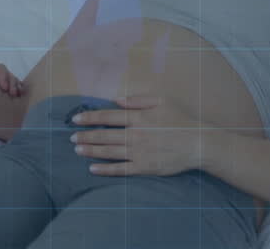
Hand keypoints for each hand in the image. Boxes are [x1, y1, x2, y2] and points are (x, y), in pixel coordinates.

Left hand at [0, 47, 26, 97]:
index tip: (4, 88)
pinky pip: (9, 88)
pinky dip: (16, 89)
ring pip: (8, 79)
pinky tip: (19, 95)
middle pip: (3, 71)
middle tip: (12, 94)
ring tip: (17, 96)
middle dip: (10, 80)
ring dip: (15, 85)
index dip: (1, 74)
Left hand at [69, 95, 206, 176]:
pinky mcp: (144, 167)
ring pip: (109, 152)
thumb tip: (116, 100)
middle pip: (104, 135)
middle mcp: (135, 134)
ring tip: (76, 150)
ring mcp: (139, 152)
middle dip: (85, 136)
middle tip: (71, 137)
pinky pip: (120, 169)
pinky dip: (105, 169)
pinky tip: (93, 169)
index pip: (107, 117)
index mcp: (138, 117)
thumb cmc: (181, 120)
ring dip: (90, 151)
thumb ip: (137, 99)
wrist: (198, 143)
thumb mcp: (161, 101)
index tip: (75, 119)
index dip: (89, 118)